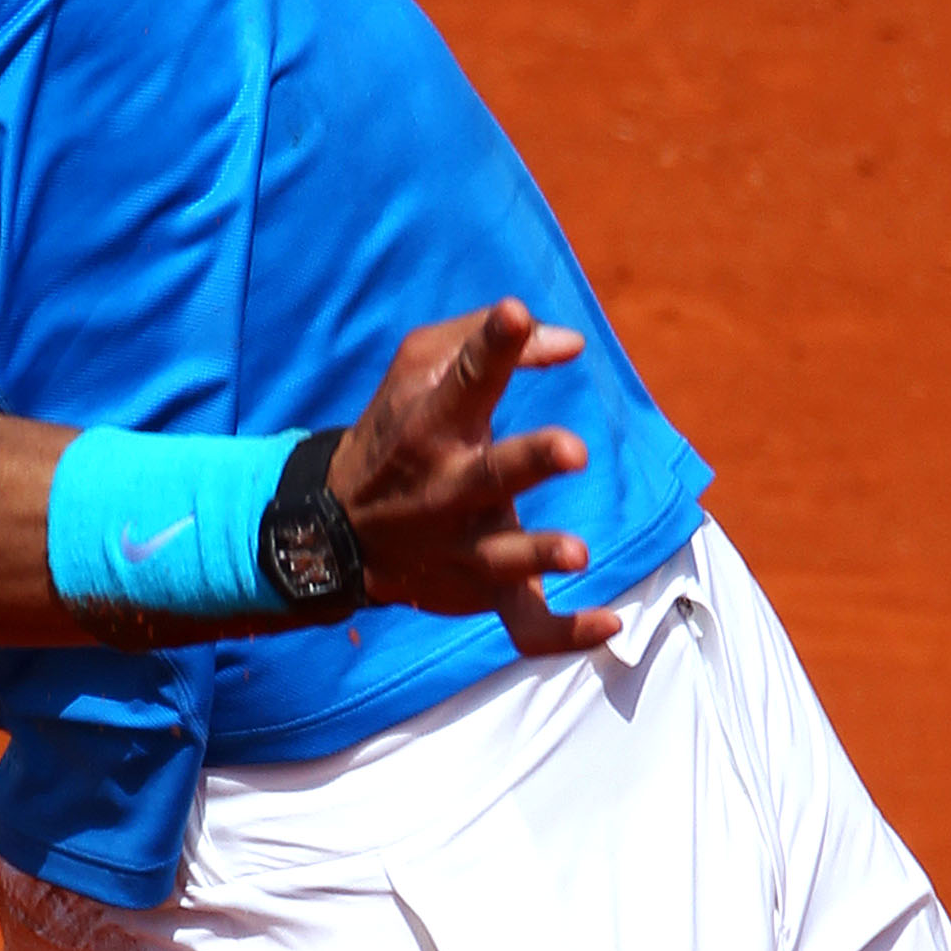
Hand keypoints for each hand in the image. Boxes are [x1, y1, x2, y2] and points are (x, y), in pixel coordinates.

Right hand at [330, 300, 619, 652]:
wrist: (340, 530)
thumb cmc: (397, 431)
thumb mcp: (418, 370)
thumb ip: (485, 343)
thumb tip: (572, 344)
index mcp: (434, 425)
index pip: (467, 379)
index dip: (492, 345)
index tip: (514, 314)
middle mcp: (448, 487)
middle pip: (492, 476)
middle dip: (531, 462)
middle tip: (573, 450)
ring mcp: (464, 545)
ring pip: (505, 559)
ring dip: (540, 556)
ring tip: (579, 552)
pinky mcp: (480, 590)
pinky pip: (523, 625)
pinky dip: (563, 635)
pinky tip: (611, 625)